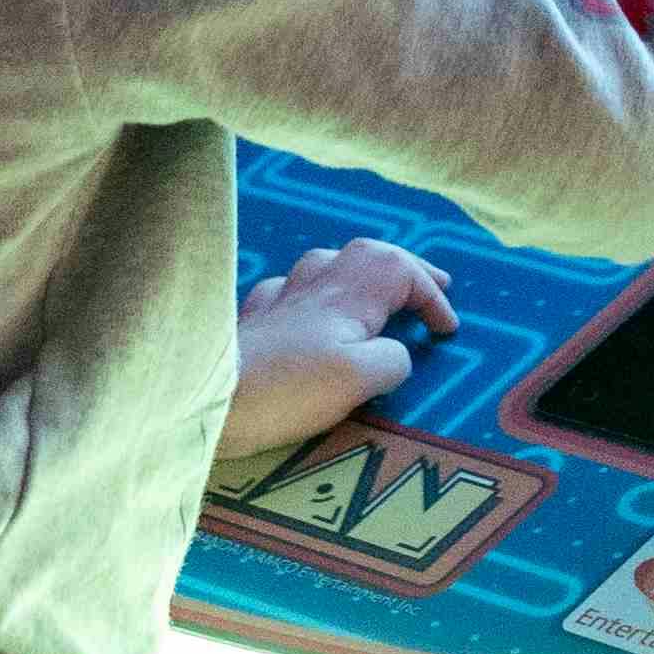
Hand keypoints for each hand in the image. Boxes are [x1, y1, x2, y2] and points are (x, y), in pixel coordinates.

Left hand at [224, 239, 457, 466]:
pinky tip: (307, 310)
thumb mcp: (360, 379)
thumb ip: (393, 360)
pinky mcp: (252, 323)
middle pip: (367, 254)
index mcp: (347, 293)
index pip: (402, 271)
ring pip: (326, 265)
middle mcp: (313, 285)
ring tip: (376, 291)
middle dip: (404, 267)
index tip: (447, 329)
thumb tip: (396, 353)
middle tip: (434, 284)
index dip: (431, 295)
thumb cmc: (286, 388)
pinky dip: (312, 295)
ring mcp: (278, 300)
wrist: (206, 399)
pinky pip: (289, 291)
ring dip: (359, 273)